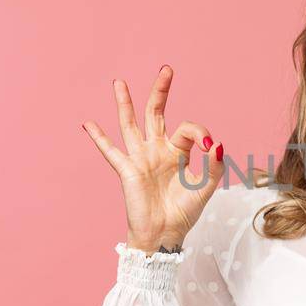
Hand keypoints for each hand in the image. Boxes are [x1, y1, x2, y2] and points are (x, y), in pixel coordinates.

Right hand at [81, 65, 225, 251]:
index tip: (209, 146)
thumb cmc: (184, 213)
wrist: (165, 236)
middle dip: (161, 91)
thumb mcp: (205, 188)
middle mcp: (157, 151)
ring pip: (130, 125)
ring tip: (118, 82)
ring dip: (125, 103)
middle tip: (167, 69)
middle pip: (156, 114)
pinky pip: (111, 151)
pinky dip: (99, 138)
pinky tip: (88, 123)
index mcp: (177, 153)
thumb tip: (217, 143)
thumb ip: (213, 166)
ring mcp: (140, 158)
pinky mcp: (127, 171)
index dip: (200, 133)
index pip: (187, 129)